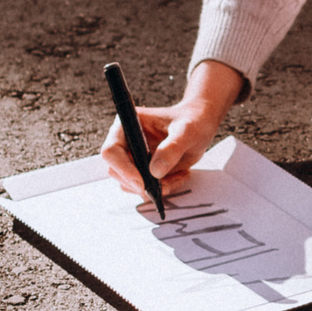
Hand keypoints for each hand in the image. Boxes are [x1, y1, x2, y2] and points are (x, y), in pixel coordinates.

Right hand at [101, 60, 243, 211]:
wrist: (200, 126)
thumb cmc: (192, 121)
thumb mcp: (187, 131)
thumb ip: (172, 148)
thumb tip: (155, 171)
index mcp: (127, 125)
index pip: (111, 151)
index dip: (123, 168)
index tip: (142, 182)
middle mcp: (125, 143)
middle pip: (116, 172)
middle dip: (140, 182)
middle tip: (166, 183)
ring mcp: (133, 158)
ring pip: (130, 184)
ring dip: (154, 188)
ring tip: (180, 174)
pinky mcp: (143, 171)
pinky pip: (145, 189)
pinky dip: (162, 189)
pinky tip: (180, 175)